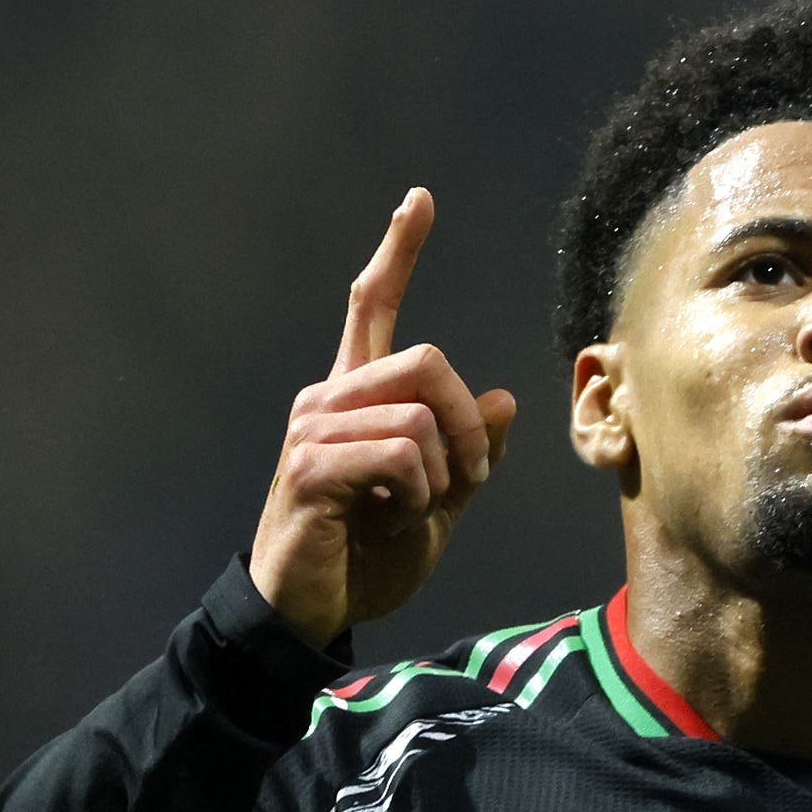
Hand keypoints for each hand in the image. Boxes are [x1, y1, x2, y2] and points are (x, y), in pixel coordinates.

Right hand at [249, 188, 518, 649]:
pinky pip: (399, 454)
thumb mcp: (435, 506)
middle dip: (468, 422)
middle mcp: (328, 398)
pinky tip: (392, 518)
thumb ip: (467, 455)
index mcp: (355, 397)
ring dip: (444, 471)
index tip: (419, 200)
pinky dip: (417, 493)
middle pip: (427, 359)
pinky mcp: (309, 466)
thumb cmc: (364, 558)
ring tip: (418, 509)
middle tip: (471, 477)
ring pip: (418, 412)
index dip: (398, 253)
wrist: (308, 611)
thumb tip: (502, 399)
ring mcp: (313, 428)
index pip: (371, 306)